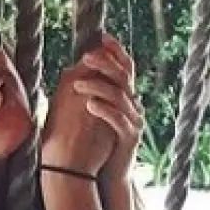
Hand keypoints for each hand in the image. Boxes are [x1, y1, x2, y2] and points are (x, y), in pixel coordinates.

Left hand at [40, 34, 141, 180]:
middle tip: (85, 57)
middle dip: (105, 64)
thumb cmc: (97, 140)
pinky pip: (118, 120)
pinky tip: (88, 104)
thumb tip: (76, 67)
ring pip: (120, 97)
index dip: (117, 51)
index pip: (126, 67)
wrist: (107, 173)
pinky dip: (104, 110)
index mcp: (126, 96)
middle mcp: (134, 106)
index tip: (103, 36)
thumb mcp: (96, 111)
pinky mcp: (129, 138)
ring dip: (98, 86)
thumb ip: (92, 90)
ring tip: (77, 83)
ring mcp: (134, 122)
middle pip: (124, 77)